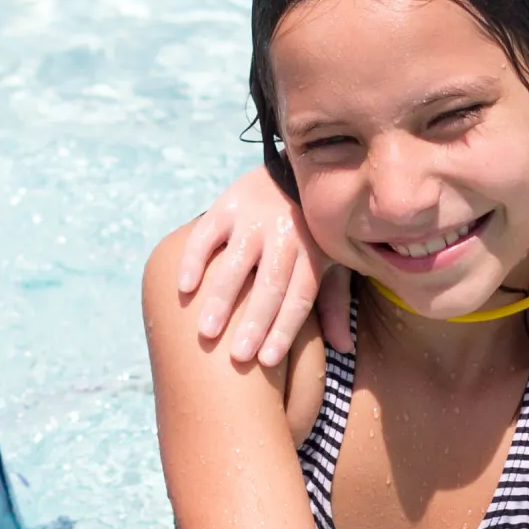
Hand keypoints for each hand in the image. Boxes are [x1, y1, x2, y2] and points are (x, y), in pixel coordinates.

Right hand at [176, 168, 349, 364]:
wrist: (295, 169)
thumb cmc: (313, 229)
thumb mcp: (331, 259)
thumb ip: (334, 301)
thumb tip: (343, 348)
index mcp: (312, 251)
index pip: (299, 296)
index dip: (284, 328)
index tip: (266, 360)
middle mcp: (284, 233)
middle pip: (269, 285)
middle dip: (254, 322)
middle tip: (238, 356)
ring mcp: (253, 217)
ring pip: (235, 263)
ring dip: (221, 299)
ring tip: (206, 332)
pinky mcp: (226, 205)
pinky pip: (206, 234)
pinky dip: (194, 260)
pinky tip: (184, 287)